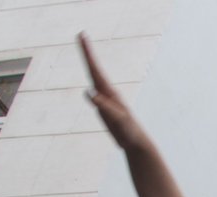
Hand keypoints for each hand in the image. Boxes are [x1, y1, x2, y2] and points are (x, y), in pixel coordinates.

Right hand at [78, 34, 149, 151]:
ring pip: (94, 77)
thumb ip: (103, 105)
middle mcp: (108, 91)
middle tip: (81, 34)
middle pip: (94, 68)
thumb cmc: (128, 130)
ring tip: (85, 48)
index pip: (95, 69)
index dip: (87, 53)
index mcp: (110, 92)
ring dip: (89, 62)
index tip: (82, 36)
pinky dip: (91, 79)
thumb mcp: (116, 118)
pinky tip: (91, 79)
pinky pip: (95, 90)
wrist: (136, 142)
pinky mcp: (105, 107)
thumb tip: (88, 91)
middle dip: (87, 52)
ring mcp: (106, 98)